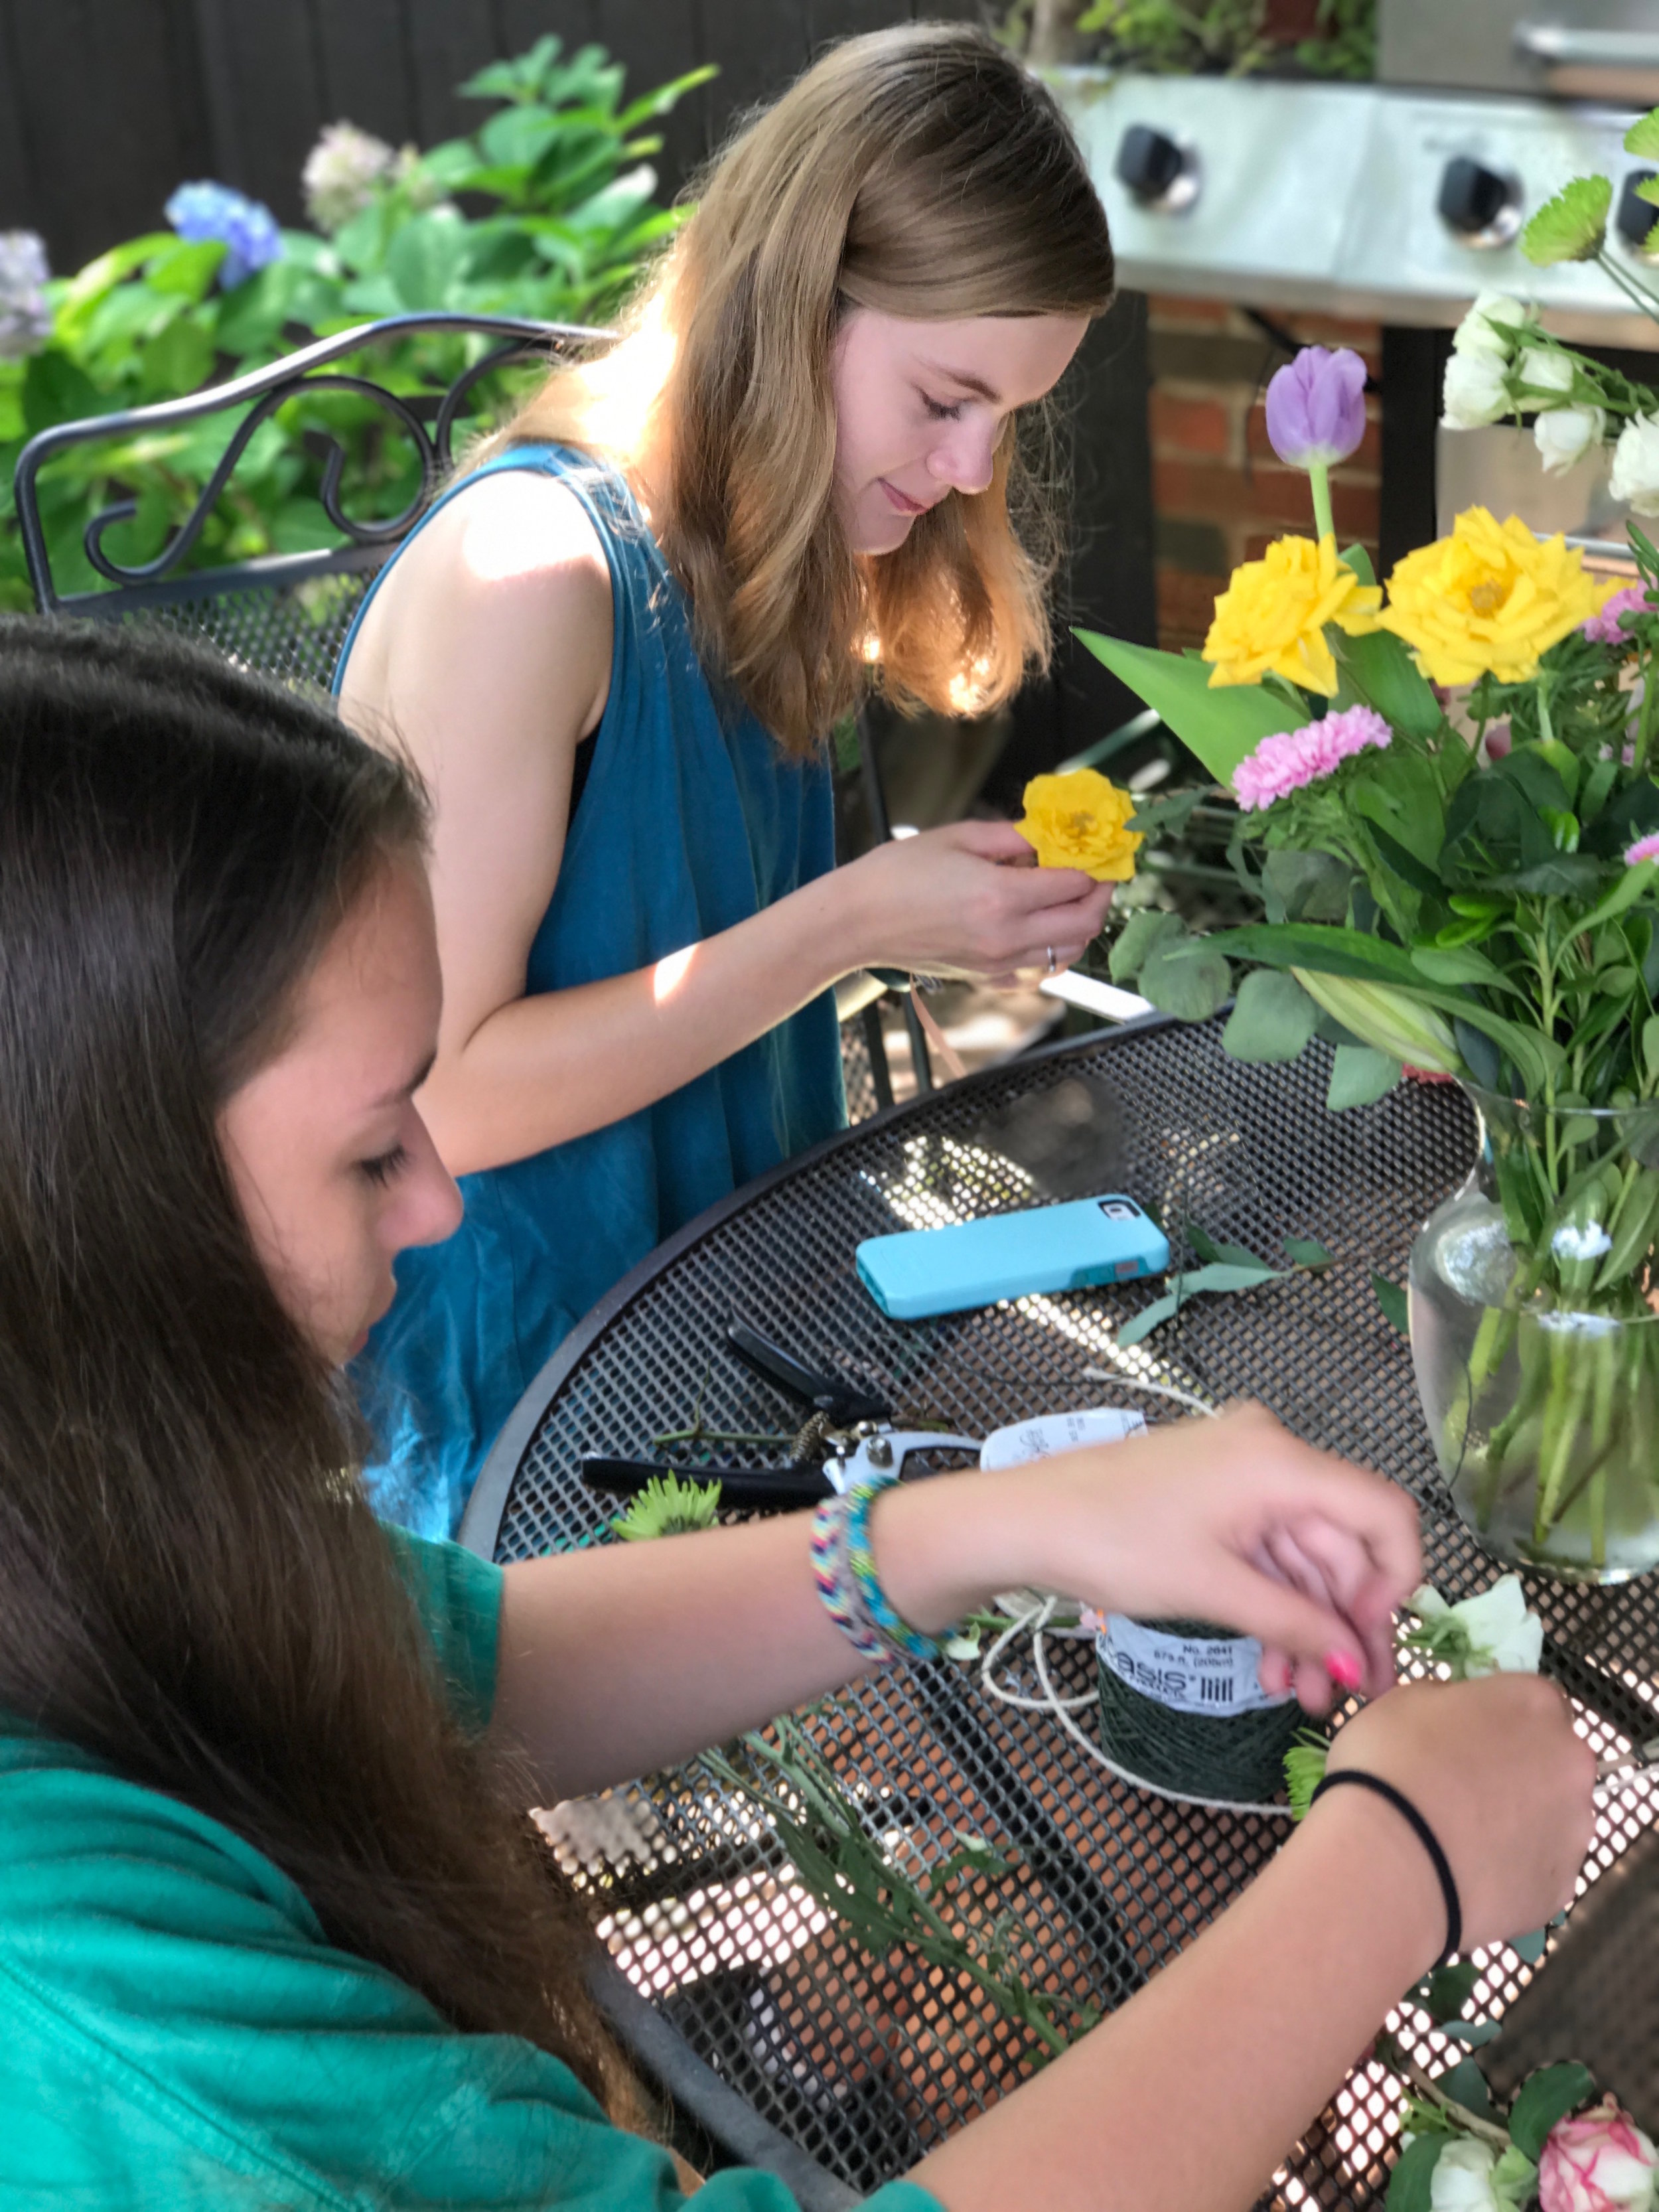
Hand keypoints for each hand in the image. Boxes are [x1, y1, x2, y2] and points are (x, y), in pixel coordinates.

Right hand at [839, 820, 1114, 982]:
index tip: (1098, 851)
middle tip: (1098, 876)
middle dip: (1101, 896)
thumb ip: (1013, 836)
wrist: (857, 922)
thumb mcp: (958, 837)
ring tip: (1071, 899)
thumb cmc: (898, 873)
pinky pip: (1039, 973)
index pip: (1074, 884)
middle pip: (1084, 924)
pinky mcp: (986, 979)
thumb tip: (1052, 834)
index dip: (1094, 865)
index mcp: (1001, 896)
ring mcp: (998, 963)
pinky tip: (1043, 929)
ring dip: (1081, 925)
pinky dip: (1054, 953)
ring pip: (1069, 953)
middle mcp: (1007, 936)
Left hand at [935, 1405, 1422, 1711]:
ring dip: (1305, 1627)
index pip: (1383, 1512)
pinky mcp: (1215, 1498)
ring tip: (1301, 1697)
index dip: (1395, 1582)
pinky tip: (1270, 1665)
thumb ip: (1293, 1622)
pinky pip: (1265, 1553)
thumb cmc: (1113, 1541)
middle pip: (1341, 1544)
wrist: (1026, 1521)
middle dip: (1344, 1624)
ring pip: (1302, 1558)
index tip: (1374, 1643)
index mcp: (1279, 1461)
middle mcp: (1269, 1455)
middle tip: (1348, 1696)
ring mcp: (1240, 1475)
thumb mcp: (1213, 1589)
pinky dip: (1271, 1606)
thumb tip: (1352, 1663)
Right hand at [1321, 1676, 1594, 1952]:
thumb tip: (1461, 1720)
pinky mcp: (1561, 1890)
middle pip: (1552, 1761)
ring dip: (1519, 1822)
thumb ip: (1451, 1702)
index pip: (1533, 1700)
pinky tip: (1467, 1875)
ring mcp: (1573, 1831)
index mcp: (1535, 1704)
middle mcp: (1571, 1764)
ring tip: (1460, 1840)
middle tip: (1462, 1788)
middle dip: (1518, 1771)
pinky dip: (1511, 1870)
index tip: (1465, 1736)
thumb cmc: (1391, 1765)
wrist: (1391, 1866)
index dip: (1499, 1718)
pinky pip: (1538, 1871)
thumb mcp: (1406, 1701)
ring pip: (1551, 1819)